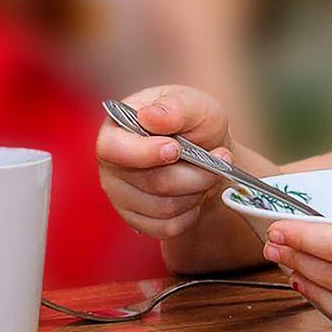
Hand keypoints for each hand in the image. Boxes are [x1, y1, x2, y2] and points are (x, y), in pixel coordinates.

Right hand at [96, 85, 233, 239]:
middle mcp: (112, 166)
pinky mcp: (137, 220)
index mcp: (116, 129)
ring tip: (206, 172)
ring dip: (196, 191)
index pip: (113, 149)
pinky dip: (191, 212)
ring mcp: (121, 196)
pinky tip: (195, 192)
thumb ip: (176, 107)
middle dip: (194, 173)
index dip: (145, 153)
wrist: (208, 152)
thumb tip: (150, 116)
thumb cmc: (195, 124)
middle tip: (219, 158)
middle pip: (151, 182)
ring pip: (163, 208)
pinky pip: (167, 227)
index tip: (176, 149)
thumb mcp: (195, 104)